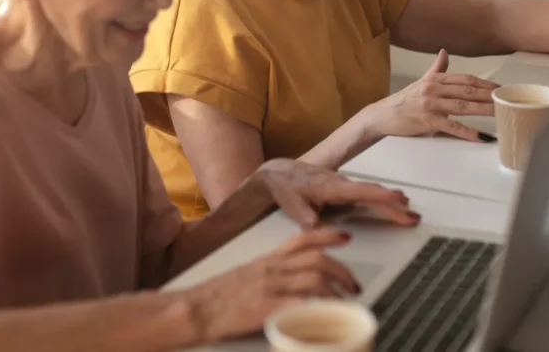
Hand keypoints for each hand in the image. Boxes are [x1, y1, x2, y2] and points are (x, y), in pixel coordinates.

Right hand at [187, 228, 358, 341]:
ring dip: (336, 288)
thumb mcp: (246, 276)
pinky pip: (300, 302)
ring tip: (345, 300)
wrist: (195, 308)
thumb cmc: (216, 297)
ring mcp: (270, 286)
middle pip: (316, 259)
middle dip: (341, 270)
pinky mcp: (266, 306)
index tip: (345, 236)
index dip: (327, 235)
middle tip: (354, 283)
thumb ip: (269, 274)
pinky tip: (327, 313)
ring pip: (313, 277)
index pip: (302, 239)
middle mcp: (271, 268)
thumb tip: (290, 280)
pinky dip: (318, 306)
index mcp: (267, 260)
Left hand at [257, 158, 420, 228]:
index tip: (398, 198)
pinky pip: (367, 193)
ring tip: (410, 213)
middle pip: (372, 193)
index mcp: (331, 187)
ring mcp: (344, 185)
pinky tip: (394, 203)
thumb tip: (315, 226)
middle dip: (393, 205)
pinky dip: (382, 198)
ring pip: (372, 192)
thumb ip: (304, 216)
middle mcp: (341, 184)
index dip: (380, 195)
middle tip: (412, 217)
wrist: (279, 172)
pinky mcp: (344, 188)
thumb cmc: (286, 186)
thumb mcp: (291, 203)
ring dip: (391, 202)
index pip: (360, 191)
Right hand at [360, 49, 496, 142]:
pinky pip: (451, 126)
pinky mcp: (427, 121)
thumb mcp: (421, 81)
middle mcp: (434, 89)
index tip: (500, 87)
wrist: (382, 115)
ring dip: (483, 110)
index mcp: (435, 79)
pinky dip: (467, 131)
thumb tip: (444, 52)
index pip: (465, 79)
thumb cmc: (404, 100)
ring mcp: (431, 105)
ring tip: (500, 113)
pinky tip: (480, 135)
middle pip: (467, 90)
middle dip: (489, 95)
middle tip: (506, 99)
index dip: (484, 83)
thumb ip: (436, 68)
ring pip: (463, 106)